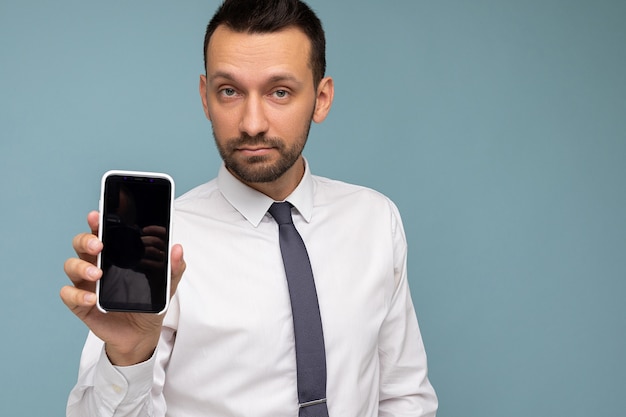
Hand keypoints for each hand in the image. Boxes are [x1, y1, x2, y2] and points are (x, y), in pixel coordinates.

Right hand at [61, 211, 185, 365]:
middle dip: (86, 239)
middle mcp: (96, 264)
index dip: (97, 222)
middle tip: (99, 244)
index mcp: (115, 254)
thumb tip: (178, 249)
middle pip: (81, 244)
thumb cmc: (149, 302)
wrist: (142, 333)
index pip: (102, 232)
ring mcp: (86, 283)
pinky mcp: (81, 304)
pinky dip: (76, 295)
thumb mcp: (166, 285)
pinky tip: (91, 298)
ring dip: (81, 266)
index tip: (98, 215)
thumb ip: (173, 268)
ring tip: (97, 273)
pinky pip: (68, 295)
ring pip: (71, 265)